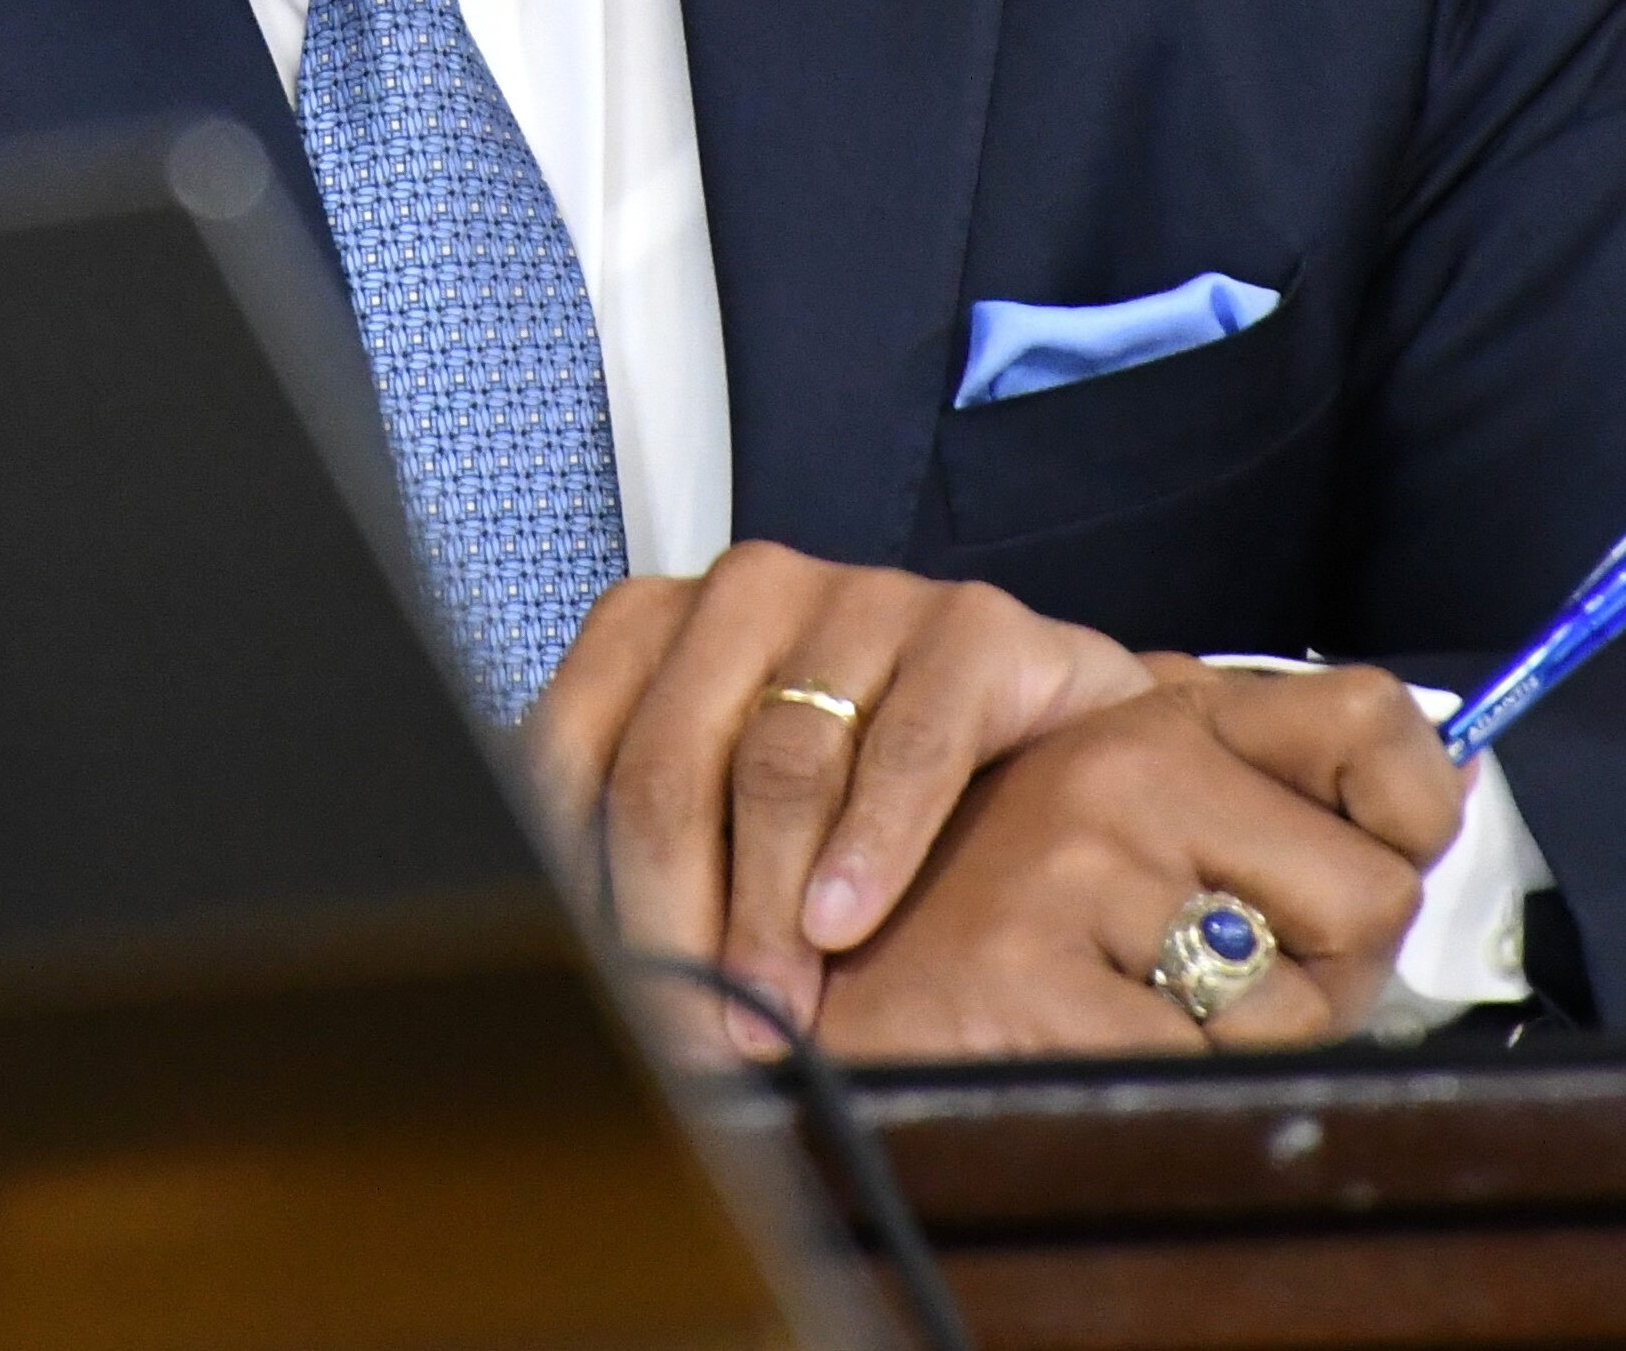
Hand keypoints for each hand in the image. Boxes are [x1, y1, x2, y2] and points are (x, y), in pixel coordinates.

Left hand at [522, 544, 1146, 1053]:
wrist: (1054, 743)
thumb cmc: (863, 793)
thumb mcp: (735, 820)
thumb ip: (656, 866)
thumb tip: (586, 995)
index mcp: (656, 625)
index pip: (570, 752)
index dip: (573, 886)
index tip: (598, 998)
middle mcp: (746, 593)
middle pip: (667, 768)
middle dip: (672, 919)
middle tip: (690, 1032)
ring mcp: (861, 595)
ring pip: (780, 765)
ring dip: (769, 909)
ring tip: (773, 1008)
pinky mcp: (970, 623)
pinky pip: (909, 744)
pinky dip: (872, 846)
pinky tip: (848, 920)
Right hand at [808, 660, 1465, 1060]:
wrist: (771, 978)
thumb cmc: (951, 914)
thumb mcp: (1095, 810)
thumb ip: (1230, 791)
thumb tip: (1432, 793)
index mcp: (1146, 716)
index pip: (1373, 723)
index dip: (1415, 812)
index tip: (1393, 860)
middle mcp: (1122, 764)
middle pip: (1371, 896)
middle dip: (1330, 981)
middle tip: (1233, 1002)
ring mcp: (1075, 864)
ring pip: (1296, 1011)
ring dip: (1237, 1055)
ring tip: (1125, 1027)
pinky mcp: (1030, 974)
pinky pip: (1197, 1078)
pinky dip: (1153, 1099)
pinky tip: (1069, 1061)